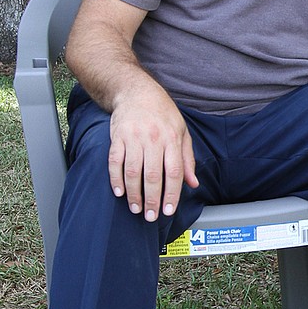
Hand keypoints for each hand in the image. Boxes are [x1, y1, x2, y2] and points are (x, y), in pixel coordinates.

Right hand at [108, 83, 198, 220]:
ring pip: (133, 171)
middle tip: (150, 216)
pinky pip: (115, 161)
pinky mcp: (117, 137)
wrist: (136, 91)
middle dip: (152, 200)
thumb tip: (193, 184)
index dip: (171, 194)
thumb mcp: (182, 132)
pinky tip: (119, 192)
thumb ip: (187, 159)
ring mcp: (134, 137)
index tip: (168, 211)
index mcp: (172, 139)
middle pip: (152, 176)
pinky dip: (116, 179)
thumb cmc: (162, 113)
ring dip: (134, 193)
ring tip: (136, 208)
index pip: (174, 172)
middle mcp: (153, 139)